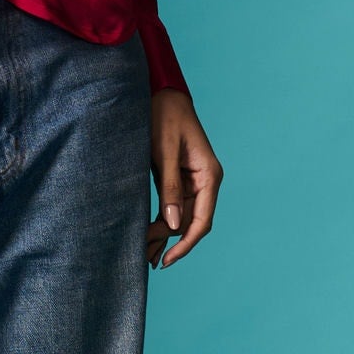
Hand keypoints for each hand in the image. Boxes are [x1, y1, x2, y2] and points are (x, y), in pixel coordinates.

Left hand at [148, 90, 221, 267]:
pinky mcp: (177, 179)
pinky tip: (148, 235)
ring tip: (144, 253)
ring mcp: (192, 182)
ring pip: (180, 217)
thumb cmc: (164, 116)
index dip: (186, 243)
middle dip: (169, 241)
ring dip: (164, 234)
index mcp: (209, 176)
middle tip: (145, 257)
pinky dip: (161, 221)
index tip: (168, 259)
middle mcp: (204, 182)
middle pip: (190, 222)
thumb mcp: (164, 151)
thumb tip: (172, 224)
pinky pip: (172, 207)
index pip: (202, 220)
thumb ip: (169, 186)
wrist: (160, 94)